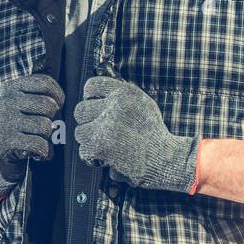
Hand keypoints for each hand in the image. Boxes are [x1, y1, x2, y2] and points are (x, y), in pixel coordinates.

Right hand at [0, 73, 63, 200]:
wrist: (2, 153)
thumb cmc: (23, 123)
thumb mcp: (27, 101)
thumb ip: (42, 90)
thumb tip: (52, 77)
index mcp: (11, 87)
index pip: (45, 83)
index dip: (58, 95)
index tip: (57, 105)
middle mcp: (5, 102)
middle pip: (49, 105)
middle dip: (54, 118)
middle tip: (46, 126)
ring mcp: (4, 122)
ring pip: (45, 126)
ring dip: (48, 136)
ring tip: (39, 138)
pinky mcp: (5, 142)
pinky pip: (40, 145)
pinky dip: (44, 151)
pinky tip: (38, 152)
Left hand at [73, 75, 199, 192]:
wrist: (164, 157)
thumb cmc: (154, 133)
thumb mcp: (144, 104)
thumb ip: (121, 97)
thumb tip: (95, 96)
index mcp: (125, 93)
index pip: (92, 86)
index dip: (90, 97)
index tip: (96, 106)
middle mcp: (114, 106)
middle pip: (80, 110)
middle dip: (89, 121)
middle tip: (103, 130)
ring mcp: (105, 126)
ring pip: (80, 131)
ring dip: (90, 140)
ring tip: (108, 143)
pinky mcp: (99, 145)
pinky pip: (83, 149)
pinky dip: (93, 155)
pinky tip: (108, 155)